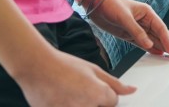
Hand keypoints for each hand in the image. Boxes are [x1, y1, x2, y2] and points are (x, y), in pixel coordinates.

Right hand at [15, 47, 134, 106]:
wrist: (36, 67)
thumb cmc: (64, 65)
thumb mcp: (93, 69)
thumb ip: (114, 83)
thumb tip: (132, 90)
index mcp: (98, 94)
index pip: (112, 103)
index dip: (105, 95)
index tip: (91, 88)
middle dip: (93, 102)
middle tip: (78, 91)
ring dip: (79, 103)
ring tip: (68, 93)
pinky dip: (66, 105)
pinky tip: (60, 98)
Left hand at [89, 0, 168, 57]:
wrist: (96, 4)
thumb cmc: (111, 4)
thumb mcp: (125, 17)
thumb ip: (137, 32)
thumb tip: (149, 44)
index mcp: (147, 12)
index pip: (161, 28)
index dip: (167, 39)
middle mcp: (144, 20)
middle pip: (160, 34)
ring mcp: (137, 28)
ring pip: (153, 39)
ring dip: (162, 47)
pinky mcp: (129, 34)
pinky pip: (142, 43)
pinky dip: (150, 48)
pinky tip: (157, 53)